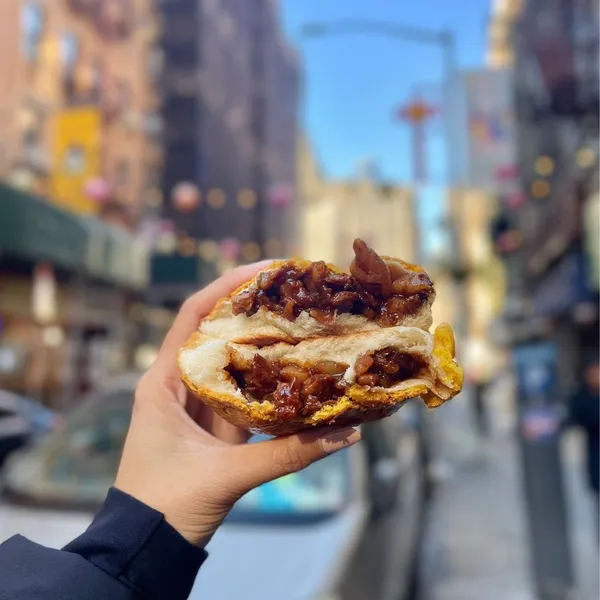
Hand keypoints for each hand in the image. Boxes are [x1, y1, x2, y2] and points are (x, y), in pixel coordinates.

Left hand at [115, 262, 360, 545]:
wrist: (146, 546)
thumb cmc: (166, 504)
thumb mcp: (225, 475)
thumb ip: (286, 455)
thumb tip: (344, 434)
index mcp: (162, 382)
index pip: (191, 316)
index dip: (224, 287)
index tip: (263, 269)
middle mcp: (177, 384)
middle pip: (214, 331)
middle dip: (251, 308)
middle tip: (292, 291)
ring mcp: (197, 404)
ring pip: (230, 360)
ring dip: (261, 341)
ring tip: (298, 320)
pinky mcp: (213, 425)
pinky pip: (242, 391)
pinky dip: (267, 379)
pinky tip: (294, 369)